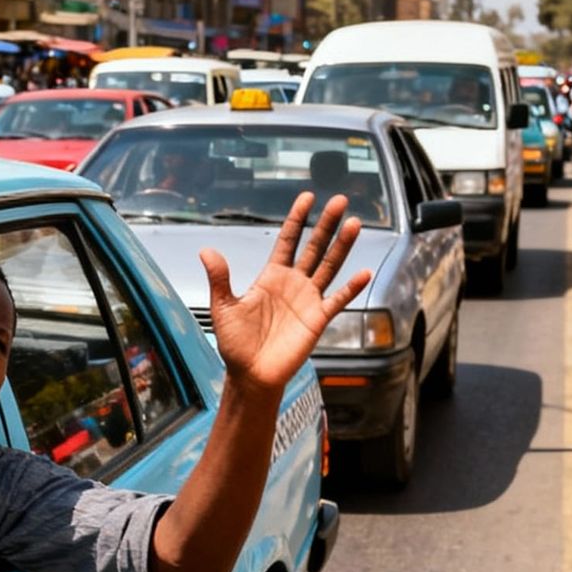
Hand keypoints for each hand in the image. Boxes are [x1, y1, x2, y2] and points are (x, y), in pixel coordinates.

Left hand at [201, 192, 371, 394]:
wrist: (250, 375)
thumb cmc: (236, 344)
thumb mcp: (223, 307)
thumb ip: (220, 278)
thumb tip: (206, 250)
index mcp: (271, 276)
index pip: (288, 240)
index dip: (297, 219)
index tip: (308, 197)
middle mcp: (293, 283)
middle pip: (314, 247)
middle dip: (327, 224)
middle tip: (341, 200)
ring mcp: (308, 300)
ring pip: (330, 266)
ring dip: (342, 246)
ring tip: (355, 224)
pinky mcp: (318, 319)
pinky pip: (338, 300)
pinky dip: (352, 287)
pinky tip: (364, 272)